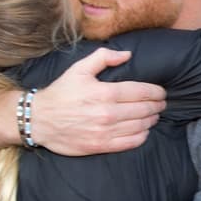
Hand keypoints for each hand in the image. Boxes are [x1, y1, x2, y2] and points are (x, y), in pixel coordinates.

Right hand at [30, 48, 166, 154]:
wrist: (38, 120)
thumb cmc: (61, 93)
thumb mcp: (79, 69)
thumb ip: (103, 57)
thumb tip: (127, 55)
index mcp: (105, 92)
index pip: (142, 92)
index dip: (156, 92)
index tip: (161, 92)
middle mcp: (108, 113)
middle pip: (145, 109)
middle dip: (157, 105)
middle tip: (161, 103)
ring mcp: (105, 131)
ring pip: (141, 126)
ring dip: (152, 120)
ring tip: (154, 115)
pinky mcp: (101, 145)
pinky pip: (131, 142)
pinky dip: (142, 136)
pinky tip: (143, 130)